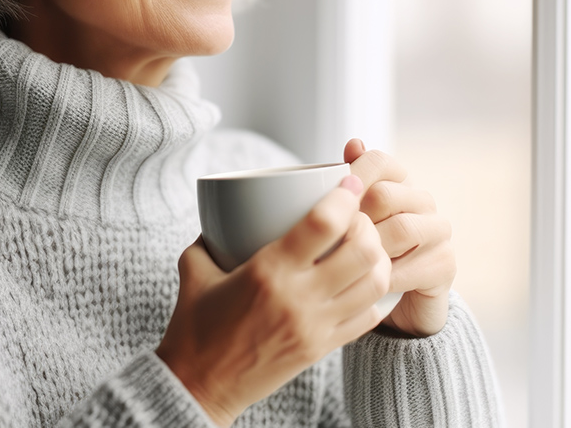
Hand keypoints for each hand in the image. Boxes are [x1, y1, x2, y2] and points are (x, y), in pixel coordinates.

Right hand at [156, 175, 390, 425]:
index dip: (344, 197)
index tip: (349, 182)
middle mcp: (298, 298)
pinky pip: (368, 317)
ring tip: (364, 249)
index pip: (323, 223)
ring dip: (377, 259)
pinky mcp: (322, 349)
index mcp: (267, 271)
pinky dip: (374, 295)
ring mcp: (315, 326)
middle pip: (363, 250)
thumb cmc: (193, 327)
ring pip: (374, 283)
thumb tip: (219, 212)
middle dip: (368, 226)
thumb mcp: (194, 269)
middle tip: (357, 219)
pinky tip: (362, 283)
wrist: (197, 388)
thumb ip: (209, 236)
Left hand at [345, 138, 456, 337]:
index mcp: (397, 183)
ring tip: (348, 266)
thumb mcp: (349, 222)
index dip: (353, 176)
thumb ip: (348, 186)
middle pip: (385, 195)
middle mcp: (422, 202)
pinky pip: (414, 265)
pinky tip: (368, 286)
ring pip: (401, 229)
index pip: (379, 161)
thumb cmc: (364, 257)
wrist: (394, 306)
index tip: (333, 201)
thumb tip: (354, 142)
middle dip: (356, 219)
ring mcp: (438, 231)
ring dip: (371, 249)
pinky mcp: (445, 264)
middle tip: (334, 242)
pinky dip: (387, 277)